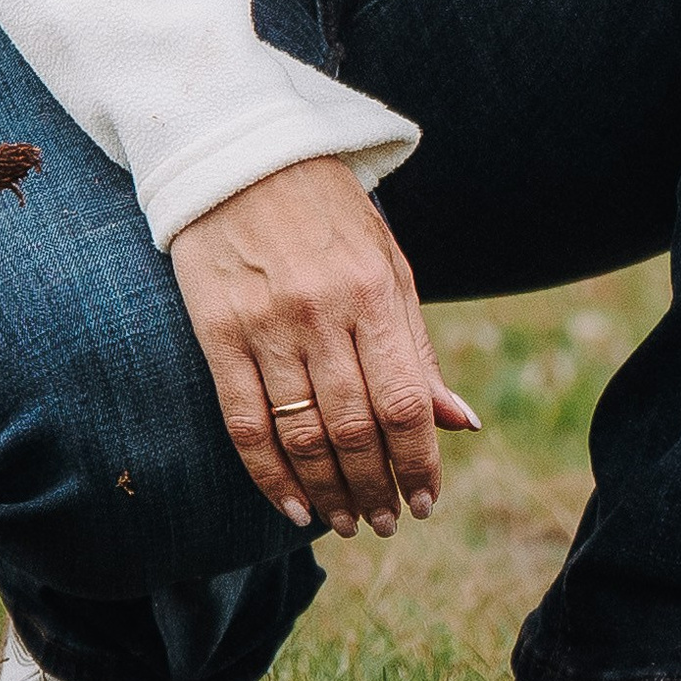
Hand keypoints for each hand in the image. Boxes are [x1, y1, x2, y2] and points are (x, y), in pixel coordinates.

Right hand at [170, 155, 478, 539]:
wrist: (241, 156)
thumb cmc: (329, 215)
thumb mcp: (388, 265)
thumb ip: (418, 348)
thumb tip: (463, 423)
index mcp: (374, 292)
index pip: (406, 400)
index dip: (421, 461)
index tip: (427, 500)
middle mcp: (322, 313)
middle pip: (356, 428)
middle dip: (377, 488)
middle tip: (386, 523)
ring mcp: (266, 326)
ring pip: (303, 435)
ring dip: (329, 492)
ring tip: (347, 521)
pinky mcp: (217, 334)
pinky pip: (245, 423)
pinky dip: (269, 475)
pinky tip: (292, 504)